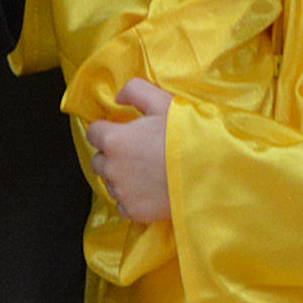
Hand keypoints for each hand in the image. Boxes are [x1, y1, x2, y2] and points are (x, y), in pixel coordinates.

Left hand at [86, 78, 172, 223]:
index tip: (120, 131)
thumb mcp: (162, 102)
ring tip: (145, 172)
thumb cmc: (185, 135)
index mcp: (114, 140)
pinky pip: (121, 205)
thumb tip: (118, 97)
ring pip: (110, 183)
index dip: (106, 130)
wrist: (209, 172)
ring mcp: (122, 192)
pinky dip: (131, 198)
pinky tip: (148, 190)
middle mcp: (112, 168)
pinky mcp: (133, 211)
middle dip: (111, 155)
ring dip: (120, 177)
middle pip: (98, 160)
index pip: (93, 132)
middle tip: (135, 152)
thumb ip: (135, 91)